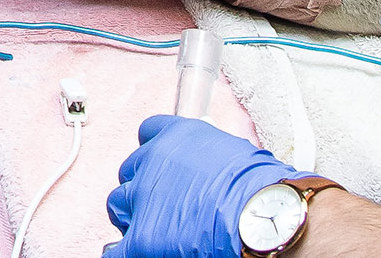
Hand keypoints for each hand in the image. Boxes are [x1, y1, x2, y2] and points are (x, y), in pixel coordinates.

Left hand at [105, 115, 297, 257]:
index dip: (155, 152)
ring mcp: (143, 199)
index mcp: (176, 136)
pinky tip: (134, 252)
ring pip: (119, 203)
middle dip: (143, 186)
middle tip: (161, 203)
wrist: (263, 218)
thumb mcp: (235, 152)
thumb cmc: (261, 188)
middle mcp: (152, 161)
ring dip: (132, 215)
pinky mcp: (142, 237)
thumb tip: (208, 166)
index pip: (148, 133)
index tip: (163, 165)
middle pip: (131, 171)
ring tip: (154, 230)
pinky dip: (124, 251)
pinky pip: (117, 247)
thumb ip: (208, 155)